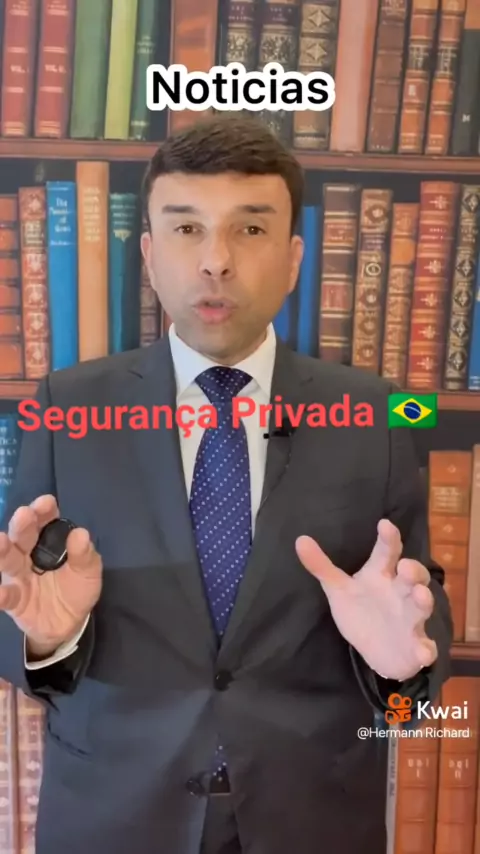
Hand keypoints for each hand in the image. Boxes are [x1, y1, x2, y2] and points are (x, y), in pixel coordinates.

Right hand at [0, 494, 101, 655]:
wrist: (69, 623)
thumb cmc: (77, 589)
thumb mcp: (88, 572)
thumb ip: (85, 555)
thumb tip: (81, 534)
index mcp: (49, 542)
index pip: (45, 521)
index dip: (44, 511)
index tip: (46, 502)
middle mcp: (29, 554)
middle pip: (23, 536)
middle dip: (22, 524)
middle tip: (24, 514)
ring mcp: (19, 576)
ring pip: (8, 560)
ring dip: (2, 551)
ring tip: (0, 541)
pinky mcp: (14, 599)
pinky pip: (7, 596)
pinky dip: (1, 594)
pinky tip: (1, 592)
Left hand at [295, 518, 436, 680]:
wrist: (377, 649)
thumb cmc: (360, 610)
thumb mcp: (338, 589)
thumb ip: (321, 566)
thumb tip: (299, 540)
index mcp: (381, 575)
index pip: (386, 553)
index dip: (387, 539)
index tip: (384, 524)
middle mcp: (400, 592)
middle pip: (412, 577)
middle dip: (412, 570)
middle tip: (405, 566)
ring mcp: (411, 619)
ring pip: (422, 607)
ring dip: (424, 601)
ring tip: (420, 595)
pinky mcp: (416, 646)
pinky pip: (425, 647)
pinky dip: (426, 650)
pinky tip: (423, 653)